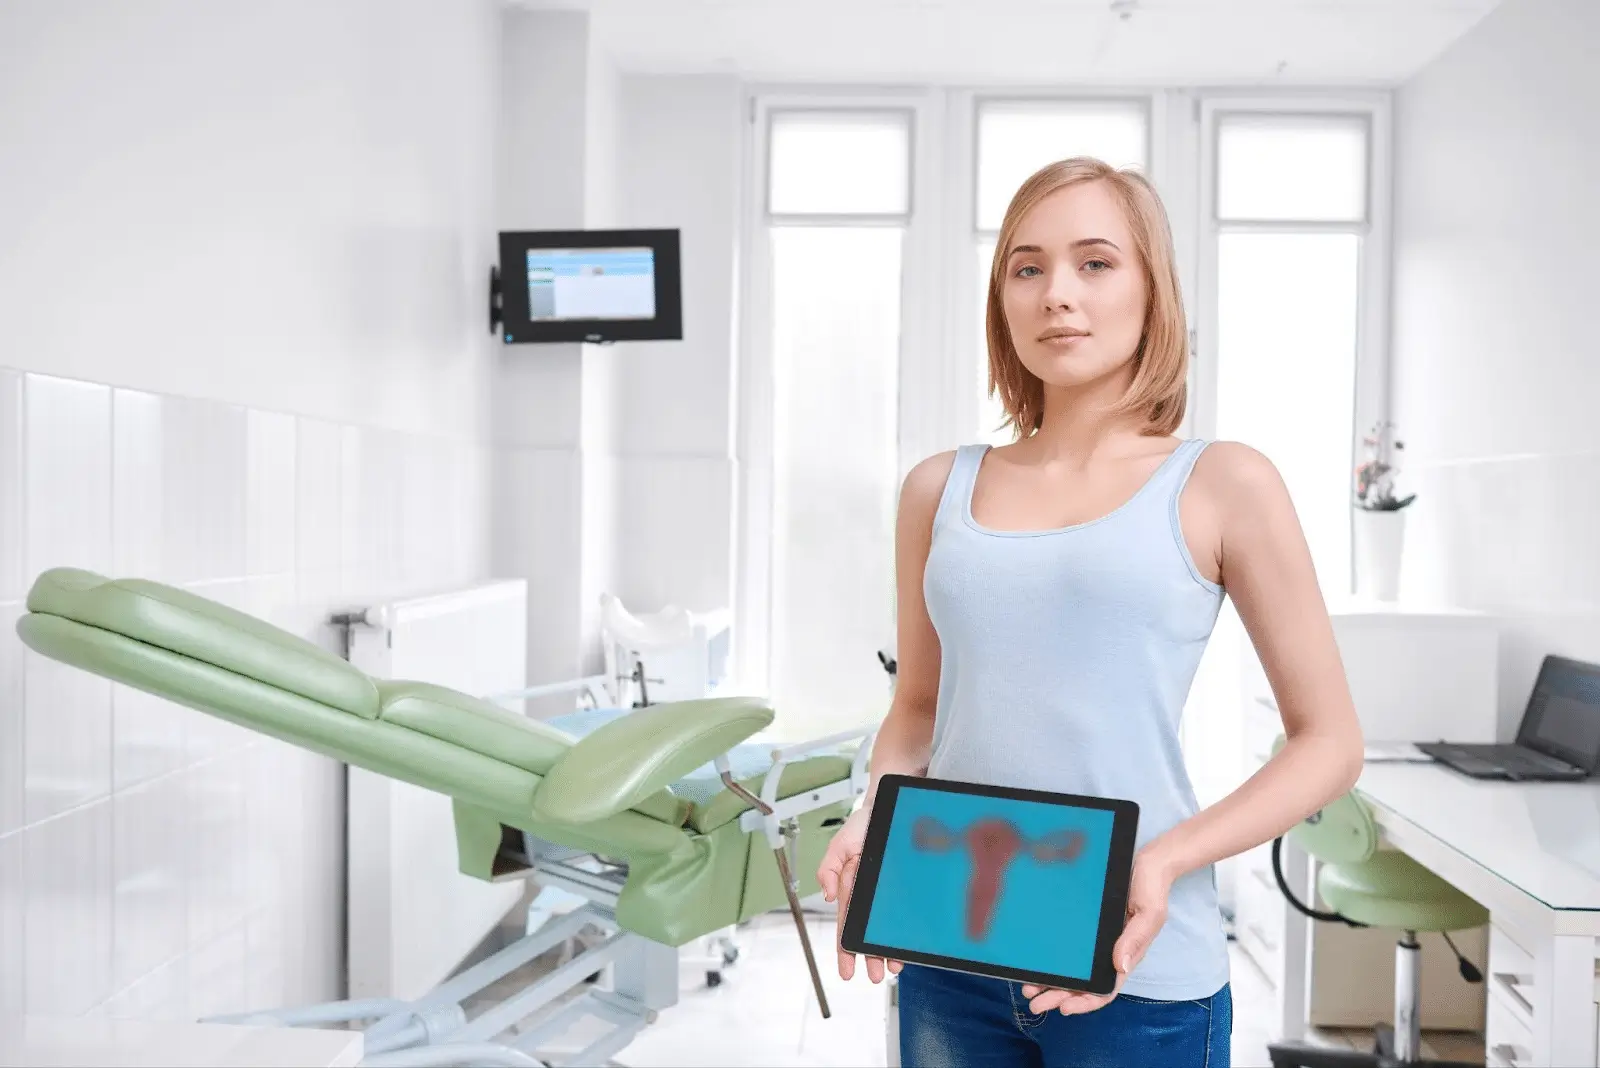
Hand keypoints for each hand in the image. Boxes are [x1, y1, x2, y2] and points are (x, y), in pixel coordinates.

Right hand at [817, 807, 901, 983]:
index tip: (847, 971)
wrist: (889, 805)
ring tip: (893, 967)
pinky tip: (907, 943)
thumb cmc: (863, 823)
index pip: (846, 924)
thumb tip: (827, 896)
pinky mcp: (904, 886)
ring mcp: (886, 892)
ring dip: (887, 948)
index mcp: (849, 887)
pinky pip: (903, 912)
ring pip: (885, 927)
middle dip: (869, 956)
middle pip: (867, 932)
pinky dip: (904, 929)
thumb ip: (828, 868)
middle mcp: (868, 894)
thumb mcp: (839, 843)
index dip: (846, 949)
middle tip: (875, 975)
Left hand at [1022, 845, 1175, 1014]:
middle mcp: (1108, 953)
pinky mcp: (1085, 926)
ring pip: (1071, 970)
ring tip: (1028, 989)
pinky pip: (1067, 948)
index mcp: (1125, 956)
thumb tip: (1119, 966)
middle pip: (1082, 985)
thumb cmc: (1152, 889)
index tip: (1064, 1008)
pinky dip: (1052, 960)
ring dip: (1050, 983)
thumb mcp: (1149, 914)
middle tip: (1034, 1003)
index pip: (1105, 989)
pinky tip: (1035, 963)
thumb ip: (1135, 939)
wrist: (1147, 862)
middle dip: (1058, 997)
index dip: (1085, 1002)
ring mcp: (1096, 941)